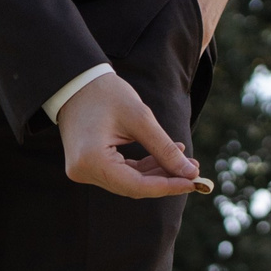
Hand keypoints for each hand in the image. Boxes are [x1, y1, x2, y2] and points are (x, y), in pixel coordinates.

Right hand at [56, 73, 201, 199]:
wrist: (76, 83)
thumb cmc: (107, 94)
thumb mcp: (140, 118)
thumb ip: (165, 149)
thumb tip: (189, 173)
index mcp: (92, 160)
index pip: (136, 186)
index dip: (168, 186)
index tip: (194, 182)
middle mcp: (83, 172)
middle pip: (133, 187)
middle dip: (165, 180)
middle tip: (193, 171)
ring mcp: (83, 171)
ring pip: (128, 183)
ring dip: (156, 174)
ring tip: (183, 162)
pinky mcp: (88, 166)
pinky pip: (120, 174)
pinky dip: (142, 169)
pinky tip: (163, 158)